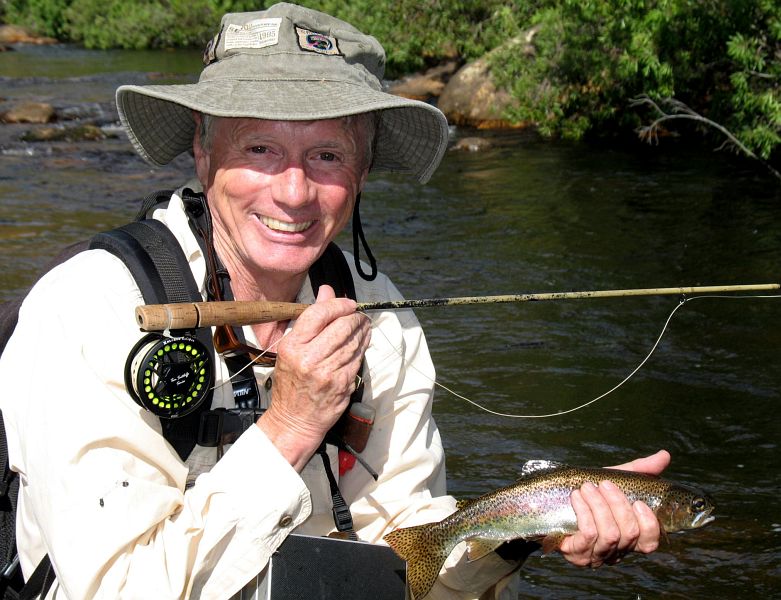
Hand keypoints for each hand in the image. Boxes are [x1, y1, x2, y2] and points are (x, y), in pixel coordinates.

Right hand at [257, 285, 370, 469]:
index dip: (339, 304)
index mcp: (292, 346)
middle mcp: (309, 358)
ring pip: (353, 342)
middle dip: (356, 317)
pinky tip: (363, 343)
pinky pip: (357, 359)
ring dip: (363, 331)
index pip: (319, 314)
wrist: (294, 420)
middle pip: (341, 326)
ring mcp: (327, 372)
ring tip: (364, 326)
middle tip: (360, 315)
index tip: (349, 303)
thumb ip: (311, 319)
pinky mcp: (342, 384)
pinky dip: (362, 348)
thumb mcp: (291, 350)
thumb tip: (327, 291)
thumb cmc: (291, 383)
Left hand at [558, 450, 670, 567]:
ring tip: (586, 488)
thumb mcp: (615, 479)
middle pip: (630, 534)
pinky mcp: (577, 554)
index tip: (639, 502)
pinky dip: (584, 511)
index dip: (649, 524)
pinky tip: (576, 497)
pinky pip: (588, 535)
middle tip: (604, 484)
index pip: (650, 542)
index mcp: (629, 537)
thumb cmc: (588, 493)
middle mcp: (616, 551)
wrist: (547, 502)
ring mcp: (596, 555)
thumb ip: (640, 470)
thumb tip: (665, 455)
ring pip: (610, 535)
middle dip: (618, 504)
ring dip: (598, 505)